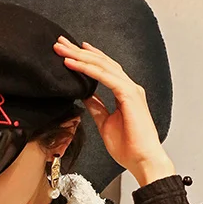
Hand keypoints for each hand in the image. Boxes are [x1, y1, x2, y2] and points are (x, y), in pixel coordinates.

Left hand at [53, 36, 175, 184]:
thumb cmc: (129, 147)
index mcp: (124, 93)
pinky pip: (104, 77)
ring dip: (80, 56)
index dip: (86, 58)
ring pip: (102, 66)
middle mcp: (128, 87)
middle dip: (79, 52)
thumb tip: (85, 96)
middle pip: (101, 63)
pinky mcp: (129, 95)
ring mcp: (130, 89)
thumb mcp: (105, 123)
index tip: (70, 51)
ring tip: (62, 49)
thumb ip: (97, 107)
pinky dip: (87, 69)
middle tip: (60, 44)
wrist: (142, 159)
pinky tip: (73, 63)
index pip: (103, 69)